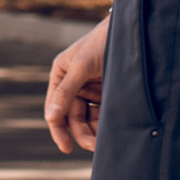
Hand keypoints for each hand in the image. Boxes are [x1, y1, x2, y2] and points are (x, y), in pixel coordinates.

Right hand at [46, 17, 108, 155]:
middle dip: (83, 133)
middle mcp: (73, 84)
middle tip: (96, 147)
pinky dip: (106, 124)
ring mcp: (89, 89)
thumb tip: (50, 117)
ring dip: (95, 131)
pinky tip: (113, 130)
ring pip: (88, 118)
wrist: (129, 31)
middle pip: (73, 117)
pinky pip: (102, 113)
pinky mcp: (105, 92)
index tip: (66, 148)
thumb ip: (66, 91)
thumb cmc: (101, 42)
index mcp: (61, 75)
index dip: (59, 130)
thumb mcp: (81, 66)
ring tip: (107, 141)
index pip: (55, 109)